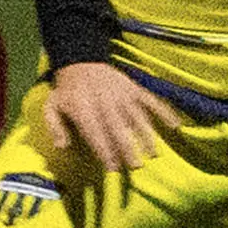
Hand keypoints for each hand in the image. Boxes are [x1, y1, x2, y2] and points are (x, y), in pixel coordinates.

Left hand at [40, 61, 176, 178]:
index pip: (95, 133)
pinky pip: (151, 101)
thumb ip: (55, 127)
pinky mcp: (134, 88)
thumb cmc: (66, 91)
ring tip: (153, 154)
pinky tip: (175, 126)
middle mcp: (105, 101)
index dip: (104, 150)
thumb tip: (62, 147)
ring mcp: (122, 94)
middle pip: (118, 127)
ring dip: (146, 135)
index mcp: (83, 107)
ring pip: (137, 117)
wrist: (81, 60)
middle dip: (127, 147)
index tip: (112, 167)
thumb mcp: (51, 107)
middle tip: (136, 166)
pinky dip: (164, 112)